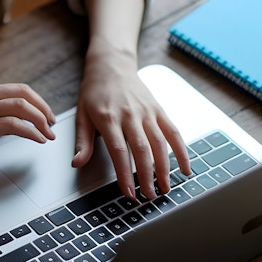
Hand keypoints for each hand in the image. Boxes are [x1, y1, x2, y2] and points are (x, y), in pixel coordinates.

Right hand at [0, 82, 55, 164]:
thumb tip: (9, 121)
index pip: (18, 89)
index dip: (37, 101)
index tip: (46, 114)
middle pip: (24, 94)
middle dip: (44, 109)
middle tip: (52, 123)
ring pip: (22, 107)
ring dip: (41, 121)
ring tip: (48, 134)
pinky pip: (13, 125)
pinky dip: (30, 132)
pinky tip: (37, 140)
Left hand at [72, 45, 191, 199]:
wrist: (111, 64)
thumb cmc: (95, 91)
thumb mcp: (81, 114)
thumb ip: (82, 141)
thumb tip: (77, 163)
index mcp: (108, 117)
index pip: (119, 151)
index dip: (125, 174)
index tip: (129, 193)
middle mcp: (130, 114)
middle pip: (142, 150)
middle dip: (147, 176)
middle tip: (149, 196)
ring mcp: (147, 111)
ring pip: (160, 143)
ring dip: (164, 168)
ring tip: (164, 188)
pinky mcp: (159, 109)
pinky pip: (173, 132)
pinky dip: (181, 151)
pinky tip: (184, 169)